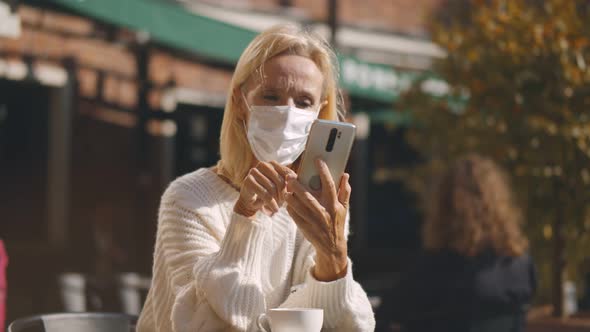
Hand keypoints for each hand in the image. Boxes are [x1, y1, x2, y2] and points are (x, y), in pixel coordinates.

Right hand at [234, 161, 294, 217]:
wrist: (251, 201)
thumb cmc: (268, 193)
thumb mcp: (280, 187)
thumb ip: (289, 181)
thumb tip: (295, 177)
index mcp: (272, 163)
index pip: (286, 173)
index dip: (291, 185)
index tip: (292, 195)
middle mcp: (262, 165)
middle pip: (279, 180)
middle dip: (283, 194)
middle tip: (284, 203)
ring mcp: (254, 172)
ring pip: (271, 187)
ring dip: (277, 200)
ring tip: (279, 206)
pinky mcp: (248, 181)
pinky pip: (264, 193)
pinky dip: (271, 203)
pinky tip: (275, 209)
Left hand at [285, 159, 350, 280]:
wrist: (331, 248)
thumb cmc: (337, 224)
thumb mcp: (344, 208)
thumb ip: (344, 191)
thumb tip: (345, 175)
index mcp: (334, 205)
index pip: (329, 185)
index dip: (324, 171)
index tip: (317, 160)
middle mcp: (324, 212)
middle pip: (308, 196)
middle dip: (298, 185)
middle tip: (290, 176)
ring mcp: (313, 221)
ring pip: (298, 206)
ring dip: (290, 196)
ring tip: (285, 188)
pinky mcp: (304, 228)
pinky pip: (294, 215)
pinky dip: (290, 207)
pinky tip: (287, 200)